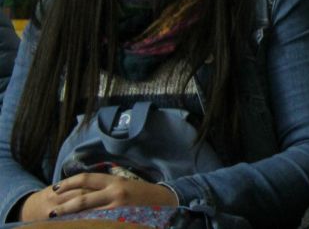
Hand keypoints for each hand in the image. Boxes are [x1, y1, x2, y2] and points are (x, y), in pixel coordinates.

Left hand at [19, 173, 176, 219]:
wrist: (164, 201)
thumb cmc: (140, 194)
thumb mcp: (123, 184)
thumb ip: (105, 187)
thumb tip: (81, 191)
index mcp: (114, 180)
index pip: (86, 178)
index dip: (69, 183)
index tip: (55, 188)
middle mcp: (115, 192)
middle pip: (83, 197)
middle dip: (64, 204)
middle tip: (51, 209)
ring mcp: (118, 207)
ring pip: (88, 212)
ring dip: (71, 217)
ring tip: (58, 220)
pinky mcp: (121, 219)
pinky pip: (98, 222)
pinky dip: (87, 224)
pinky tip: (78, 226)